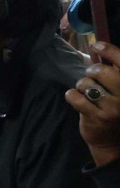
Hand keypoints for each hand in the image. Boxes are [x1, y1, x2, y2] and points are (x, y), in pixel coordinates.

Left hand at [66, 41, 119, 166]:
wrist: (113, 142)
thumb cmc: (116, 109)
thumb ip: (115, 73)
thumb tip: (99, 50)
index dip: (109, 50)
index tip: (96, 45)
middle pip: (101, 71)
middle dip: (92, 71)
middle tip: (92, 77)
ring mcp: (112, 108)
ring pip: (86, 84)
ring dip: (82, 85)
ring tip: (87, 92)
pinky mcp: (96, 118)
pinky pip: (75, 97)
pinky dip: (72, 95)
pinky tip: (75, 98)